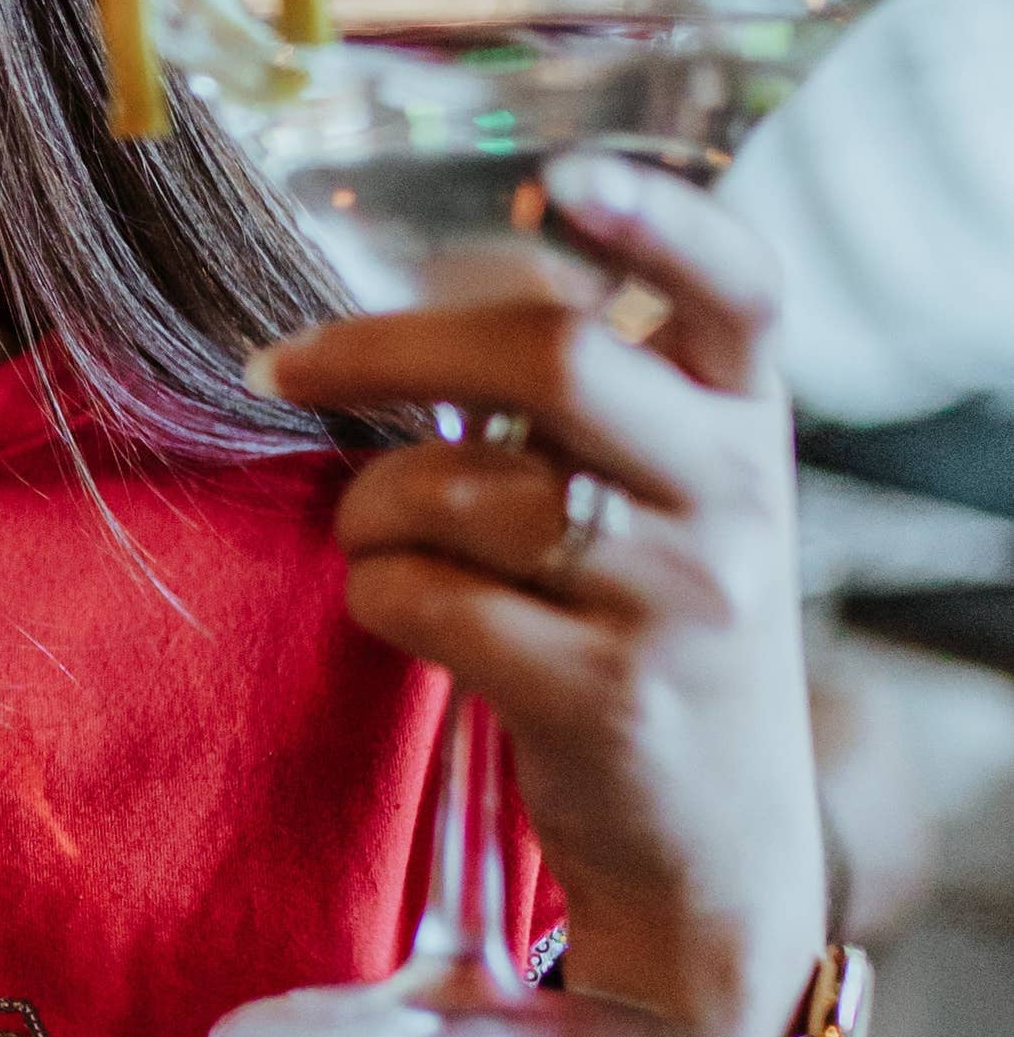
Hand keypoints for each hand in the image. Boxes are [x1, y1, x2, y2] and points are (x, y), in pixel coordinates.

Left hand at [255, 153, 826, 1036]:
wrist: (713, 854)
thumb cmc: (650, 643)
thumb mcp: (672, 510)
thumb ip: (595, 414)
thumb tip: (420, 314)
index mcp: (753, 426)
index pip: (739, 286)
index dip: (656, 218)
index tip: (557, 181)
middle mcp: (737, 496)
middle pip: (551, 358)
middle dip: (385, 349)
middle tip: (283, 365)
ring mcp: (681, 599)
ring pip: (465, 487)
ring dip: (369, 506)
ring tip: (372, 538)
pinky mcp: (606, 697)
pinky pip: (429, 599)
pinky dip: (376, 594)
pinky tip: (395, 611)